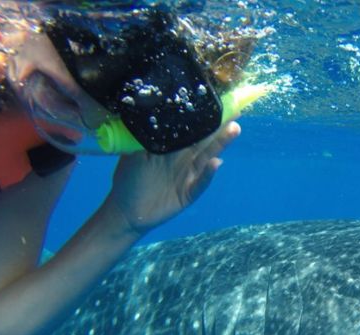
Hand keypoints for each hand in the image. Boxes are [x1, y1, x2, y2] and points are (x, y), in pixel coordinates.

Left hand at [107, 121, 240, 235]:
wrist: (124, 210)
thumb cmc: (128, 179)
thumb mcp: (133, 153)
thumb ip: (146, 135)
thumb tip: (156, 112)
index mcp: (172, 146)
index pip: (191, 127)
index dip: (204, 115)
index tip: (218, 99)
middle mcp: (184, 158)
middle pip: (205, 139)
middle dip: (221, 125)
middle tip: (236, 109)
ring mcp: (188, 175)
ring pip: (207, 157)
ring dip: (220, 144)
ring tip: (234, 129)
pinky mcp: (187, 194)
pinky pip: (200, 183)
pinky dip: (207, 174)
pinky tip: (215, 163)